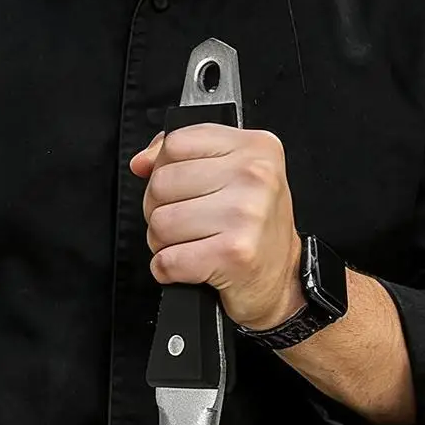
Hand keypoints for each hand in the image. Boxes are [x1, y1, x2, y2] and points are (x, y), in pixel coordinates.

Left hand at [130, 124, 303, 330]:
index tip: (181, 187)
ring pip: (160, 222)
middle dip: (160, 209)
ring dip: (163, 243)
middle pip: (162, 183)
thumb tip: (142, 161)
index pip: (176, 142)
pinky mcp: (234, 254)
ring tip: (191, 244)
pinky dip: (168, 269)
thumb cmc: (254, 228)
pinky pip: (168, 259)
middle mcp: (255, 176)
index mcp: (255, 148)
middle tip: (187, 222)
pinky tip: (191, 265)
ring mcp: (246, 215)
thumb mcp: (232, 174)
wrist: (281, 281)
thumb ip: (185, 155)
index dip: (164, 168)